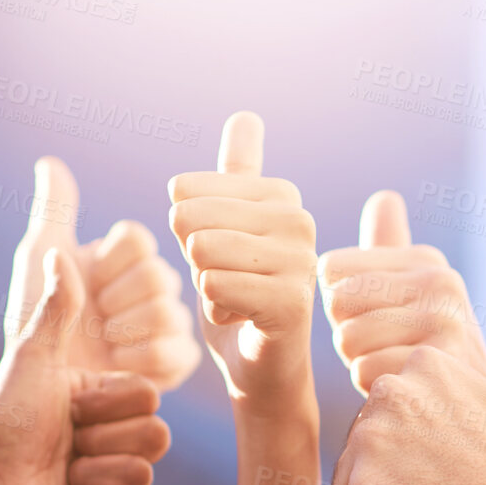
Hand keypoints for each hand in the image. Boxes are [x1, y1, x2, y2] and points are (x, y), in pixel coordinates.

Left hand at [0, 249, 170, 484]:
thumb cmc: (3, 420)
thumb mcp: (33, 360)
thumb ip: (57, 310)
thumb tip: (58, 254)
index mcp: (111, 406)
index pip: (150, 398)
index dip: (107, 405)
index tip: (69, 409)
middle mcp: (121, 444)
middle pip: (158, 437)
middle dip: (101, 442)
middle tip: (65, 447)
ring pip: (144, 476)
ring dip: (93, 477)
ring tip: (62, 478)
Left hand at [6, 156, 200, 391]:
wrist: (36, 406)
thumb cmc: (29, 338)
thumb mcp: (34, 268)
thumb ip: (52, 212)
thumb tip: (51, 161)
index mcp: (117, 262)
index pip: (138, 239)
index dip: (110, 265)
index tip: (85, 285)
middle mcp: (147, 290)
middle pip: (158, 275)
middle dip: (116, 304)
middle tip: (91, 326)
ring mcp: (166, 328)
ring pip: (169, 312)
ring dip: (126, 335)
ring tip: (101, 351)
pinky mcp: (176, 366)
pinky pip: (178, 351)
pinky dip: (142, 361)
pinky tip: (117, 370)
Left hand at [167, 112, 317, 414]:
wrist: (260, 368)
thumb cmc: (237, 297)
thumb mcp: (224, 228)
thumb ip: (236, 175)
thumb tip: (247, 116)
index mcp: (281, 196)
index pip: (189, 192)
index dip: (184, 231)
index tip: (219, 257)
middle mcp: (300, 220)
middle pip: (193, 220)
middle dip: (192, 260)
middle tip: (225, 282)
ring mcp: (301, 260)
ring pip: (203, 252)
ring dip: (204, 286)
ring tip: (235, 300)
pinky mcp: (292, 301)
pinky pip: (216, 286)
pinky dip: (216, 310)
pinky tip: (242, 320)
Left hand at [318, 190, 485, 394]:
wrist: (467, 421)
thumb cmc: (427, 362)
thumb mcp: (416, 300)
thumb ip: (392, 251)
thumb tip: (385, 198)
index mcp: (427, 260)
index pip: (331, 269)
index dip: (342, 307)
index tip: (380, 326)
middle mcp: (443, 281)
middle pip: (337, 302)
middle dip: (349, 336)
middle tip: (388, 354)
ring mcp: (445, 321)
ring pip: (347, 338)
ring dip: (361, 365)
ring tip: (398, 373)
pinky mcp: (436, 364)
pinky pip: (363, 371)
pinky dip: (373, 393)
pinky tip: (403, 394)